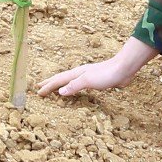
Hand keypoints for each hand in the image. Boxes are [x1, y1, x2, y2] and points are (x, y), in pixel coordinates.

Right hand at [37, 40, 157, 97]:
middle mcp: (79, 74)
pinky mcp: (95, 81)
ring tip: (53, 88)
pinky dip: (71, 88)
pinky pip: (78, 85)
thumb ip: (74, 86)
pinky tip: (74, 90)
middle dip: (50, 83)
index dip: (48, 87)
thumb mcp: (88, 81)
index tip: (38, 92)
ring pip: (69, 81)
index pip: (58, 81)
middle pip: (61, 78)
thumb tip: (60, 92)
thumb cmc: (106, 74)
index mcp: (76, 74)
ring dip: (60, 85)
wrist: (123, 69)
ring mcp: (87, 77)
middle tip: (39, 86)